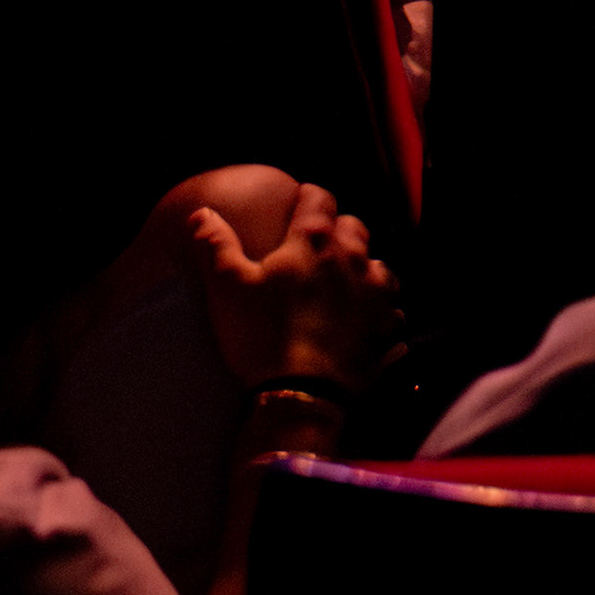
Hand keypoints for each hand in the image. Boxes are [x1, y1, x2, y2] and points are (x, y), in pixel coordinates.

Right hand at [184, 176, 395, 400]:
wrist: (304, 396)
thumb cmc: (263, 336)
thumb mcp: (227, 288)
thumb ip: (215, 245)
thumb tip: (203, 213)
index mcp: (314, 242)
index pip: (319, 198)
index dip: (307, 198)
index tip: (298, 204)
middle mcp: (354, 259)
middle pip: (354, 227)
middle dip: (337, 230)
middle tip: (317, 247)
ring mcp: (377, 294)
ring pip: (378, 265)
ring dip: (363, 268)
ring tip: (344, 283)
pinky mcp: (388, 328)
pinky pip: (391, 309)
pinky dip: (379, 310)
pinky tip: (364, 321)